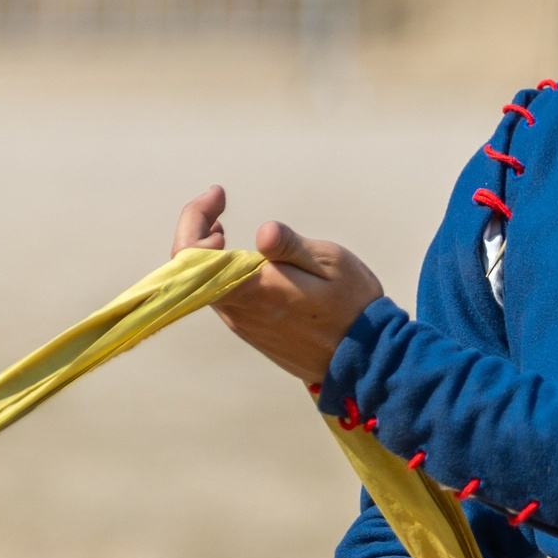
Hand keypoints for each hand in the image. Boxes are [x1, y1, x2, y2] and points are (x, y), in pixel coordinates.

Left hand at [172, 185, 384, 386]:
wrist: (364, 360)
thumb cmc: (352, 306)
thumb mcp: (330, 264)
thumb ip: (291, 246)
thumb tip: (263, 232)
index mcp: (254, 289)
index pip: (193, 255)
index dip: (194, 219)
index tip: (218, 198)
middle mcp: (239, 311)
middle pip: (192, 268)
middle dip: (196, 228)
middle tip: (216, 202)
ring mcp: (244, 324)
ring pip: (206, 284)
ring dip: (206, 252)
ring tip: (219, 227)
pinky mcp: (252, 332)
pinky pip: (223, 297)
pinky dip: (220, 272)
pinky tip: (239, 259)